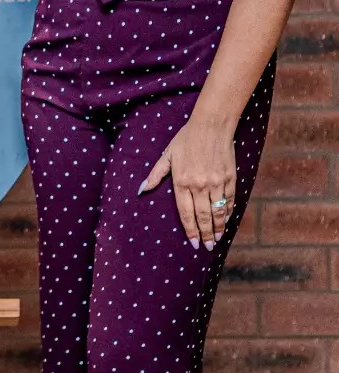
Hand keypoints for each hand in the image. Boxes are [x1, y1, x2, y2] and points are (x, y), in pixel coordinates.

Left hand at [138, 114, 236, 249]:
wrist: (211, 125)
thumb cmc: (186, 139)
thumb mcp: (167, 155)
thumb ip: (155, 175)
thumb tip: (141, 189)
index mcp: (182, 182)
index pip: (186, 213)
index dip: (190, 230)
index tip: (193, 243)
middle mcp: (199, 185)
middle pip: (203, 217)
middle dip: (205, 235)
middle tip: (207, 247)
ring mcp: (216, 182)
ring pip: (218, 212)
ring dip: (218, 228)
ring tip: (217, 239)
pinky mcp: (230, 178)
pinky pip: (229, 201)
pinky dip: (228, 213)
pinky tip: (225, 221)